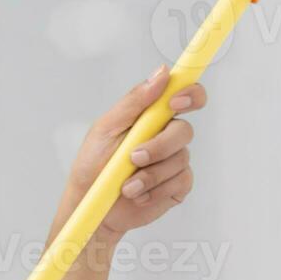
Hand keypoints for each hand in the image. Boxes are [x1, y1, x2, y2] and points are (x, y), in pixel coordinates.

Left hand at [64, 64, 204, 240]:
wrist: (91, 205)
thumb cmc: (93, 164)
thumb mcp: (106, 128)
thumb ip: (134, 101)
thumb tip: (161, 74)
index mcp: (151, 116)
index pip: (184, 95)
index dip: (190, 93)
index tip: (175, 102)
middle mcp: (166, 135)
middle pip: (184, 130)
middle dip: (159, 146)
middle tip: (134, 158)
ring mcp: (174, 161)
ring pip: (180, 159)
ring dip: (150, 174)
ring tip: (126, 185)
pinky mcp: (177, 186)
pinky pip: (180, 182)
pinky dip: (155, 190)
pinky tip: (138, 194)